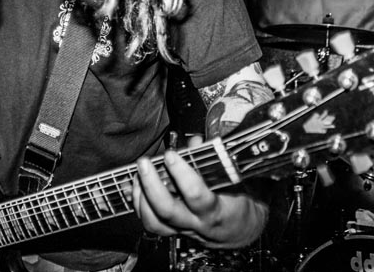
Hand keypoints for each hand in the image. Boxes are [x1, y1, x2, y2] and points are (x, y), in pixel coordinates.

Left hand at [132, 137, 267, 248]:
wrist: (240, 230)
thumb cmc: (239, 200)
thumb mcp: (234, 180)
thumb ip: (214, 161)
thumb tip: (194, 141)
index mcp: (215, 210)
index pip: (196, 195)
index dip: (182, 175)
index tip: (171, 155)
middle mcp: (196, 223)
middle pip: (168, 212)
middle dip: (151, 186)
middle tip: (144, 163)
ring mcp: (182, 229)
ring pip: (154, 223)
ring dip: (141, 198)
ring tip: (138, 175)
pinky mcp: (172, 231)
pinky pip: (150, 224)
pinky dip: (138, 205)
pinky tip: (133, 187)